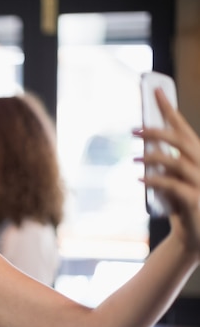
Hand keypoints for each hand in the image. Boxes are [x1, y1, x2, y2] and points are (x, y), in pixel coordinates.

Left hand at [136, 88, 199, 254]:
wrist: (194, 235)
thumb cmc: (182, 203)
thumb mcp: (170, 178)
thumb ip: (162, 162)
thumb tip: (142, 146)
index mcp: (197, 157)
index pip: (183, 128)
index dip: (169, 109)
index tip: (155, 91)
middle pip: (182, 141)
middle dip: (158, 131)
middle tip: (133, 130)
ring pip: (178, 162)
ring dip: (153, 156)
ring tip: (133, 156)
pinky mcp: (194, 200)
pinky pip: (174, 186)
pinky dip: (155, 180)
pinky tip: (139, 179)